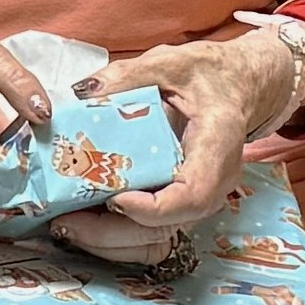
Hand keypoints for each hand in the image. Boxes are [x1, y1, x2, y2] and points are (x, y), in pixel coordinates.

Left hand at [50, 22, 304, 263]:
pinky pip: (151, 235)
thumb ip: (127, 75)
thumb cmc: (210, 74)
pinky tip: (83, 224)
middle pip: (166, 227)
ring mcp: (198, 201)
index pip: (194, 194)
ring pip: (156, 240)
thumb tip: (82, 94)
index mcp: (217, 146)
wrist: (239, 88)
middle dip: (111, 232)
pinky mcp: (181, 206)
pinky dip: (115, 238)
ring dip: (108, 241)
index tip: (114, 198)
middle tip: (66, 220)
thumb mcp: (171, 62)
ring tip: (66, 225)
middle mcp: (214, 184)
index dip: (153, 207)